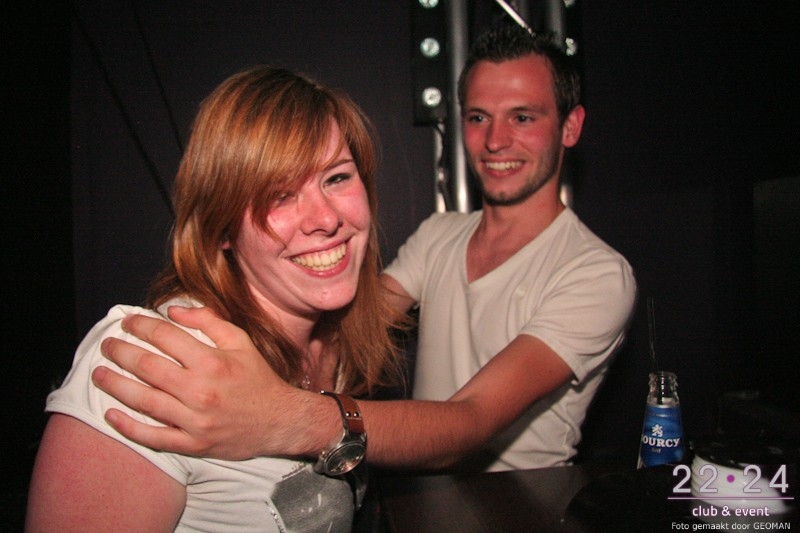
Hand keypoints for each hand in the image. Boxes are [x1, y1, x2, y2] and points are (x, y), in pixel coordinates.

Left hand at [93, 306, 327, 459]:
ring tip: (99, 374)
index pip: (166, 337)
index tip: (128, 322)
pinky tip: (111, 415)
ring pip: (144, 401)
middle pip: (147, 367)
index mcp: (212, 362)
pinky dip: (128, 427)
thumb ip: (208, 321)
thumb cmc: (258, 378)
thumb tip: (172, 311)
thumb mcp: (241, 341)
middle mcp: (201, 391)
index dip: (141, 326)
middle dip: (120, 353)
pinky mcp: (192, 444)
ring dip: (115, 386)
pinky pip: (153, 437)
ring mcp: (195, 420)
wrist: (280, 420)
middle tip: (107, 346)